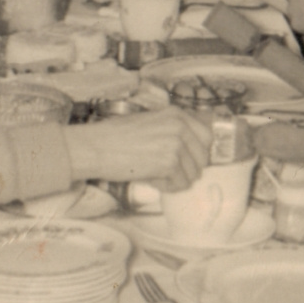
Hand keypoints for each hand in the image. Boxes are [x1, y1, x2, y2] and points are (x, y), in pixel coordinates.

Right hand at [64, 108, 211, 191]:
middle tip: (167, 172)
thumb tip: (191, 148)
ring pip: (192, 175)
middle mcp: (181, 127)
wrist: (96, 147)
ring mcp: (176, 144)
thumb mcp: (150, 122)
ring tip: (154, 173)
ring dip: (175, 180)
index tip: (186, 160)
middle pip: (203, 159)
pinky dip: (165, 187)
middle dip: (187, 170)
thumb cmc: (115, 136)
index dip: (197, 153)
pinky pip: (179, 185)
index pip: (207, 137)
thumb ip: (172, 130)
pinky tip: (150, 179)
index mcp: (177, 114)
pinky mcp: (169, 163)